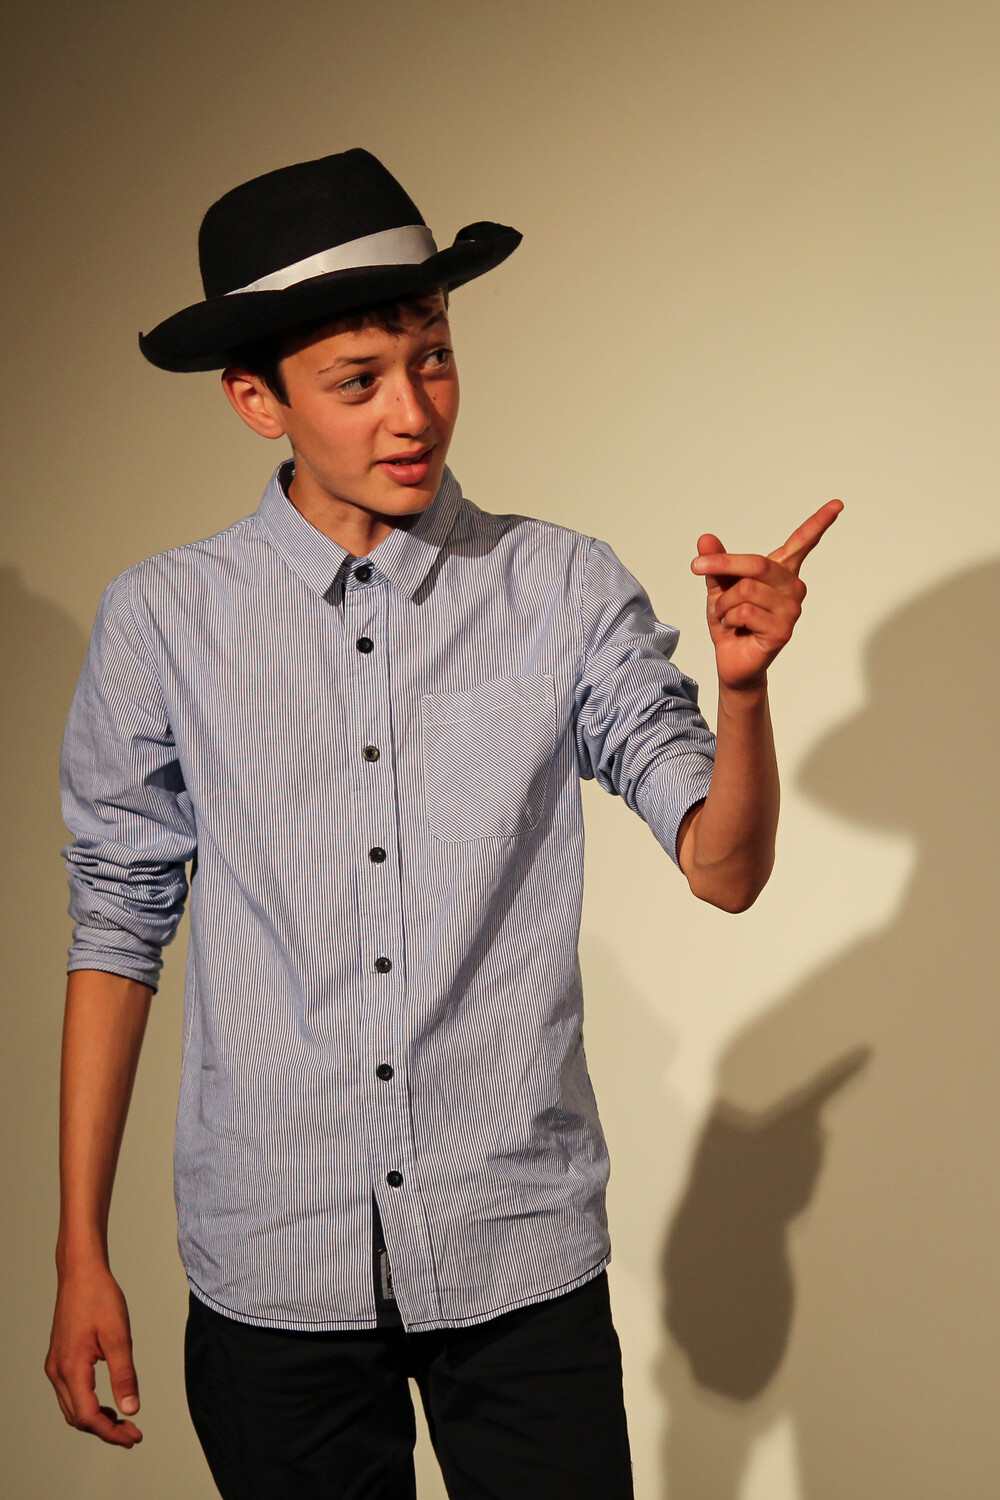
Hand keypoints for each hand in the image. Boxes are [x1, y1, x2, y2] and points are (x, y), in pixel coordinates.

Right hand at [45, 1264, 141, 1446]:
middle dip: (105, 1430)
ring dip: (96, 1420)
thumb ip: (124, 1375)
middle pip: (78, 1418)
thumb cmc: (99, 1298)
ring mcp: (56, 1366)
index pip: (88, 1417)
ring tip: (123, 1422)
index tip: (134, 1437)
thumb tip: (131, 1409)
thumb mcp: (119, 1337)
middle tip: (133, 1434)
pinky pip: (71, 1394)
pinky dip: (88, 1405)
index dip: (111, 1432)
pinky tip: (108, 1403)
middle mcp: (57, 1371)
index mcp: (70, 1368)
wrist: (81, 1273)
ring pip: (72, 1408)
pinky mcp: (59, 1359)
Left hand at [691, 500, 842, 690]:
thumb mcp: (718, 587)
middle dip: (722, 564)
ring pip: (745, 590)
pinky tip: (734, 628)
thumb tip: (705, 539)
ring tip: (725, 615)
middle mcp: (792, 588)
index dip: (819, 523)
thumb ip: (716, 563)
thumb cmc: (731, 622)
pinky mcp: (782, 630)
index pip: (802, 543)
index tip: (838, 504)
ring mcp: (790, 610)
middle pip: (757, 564)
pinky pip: (745, 612)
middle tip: (697, 566)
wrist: (731, 661)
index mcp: (780, 573)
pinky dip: (729, 618)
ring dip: (723, 603)